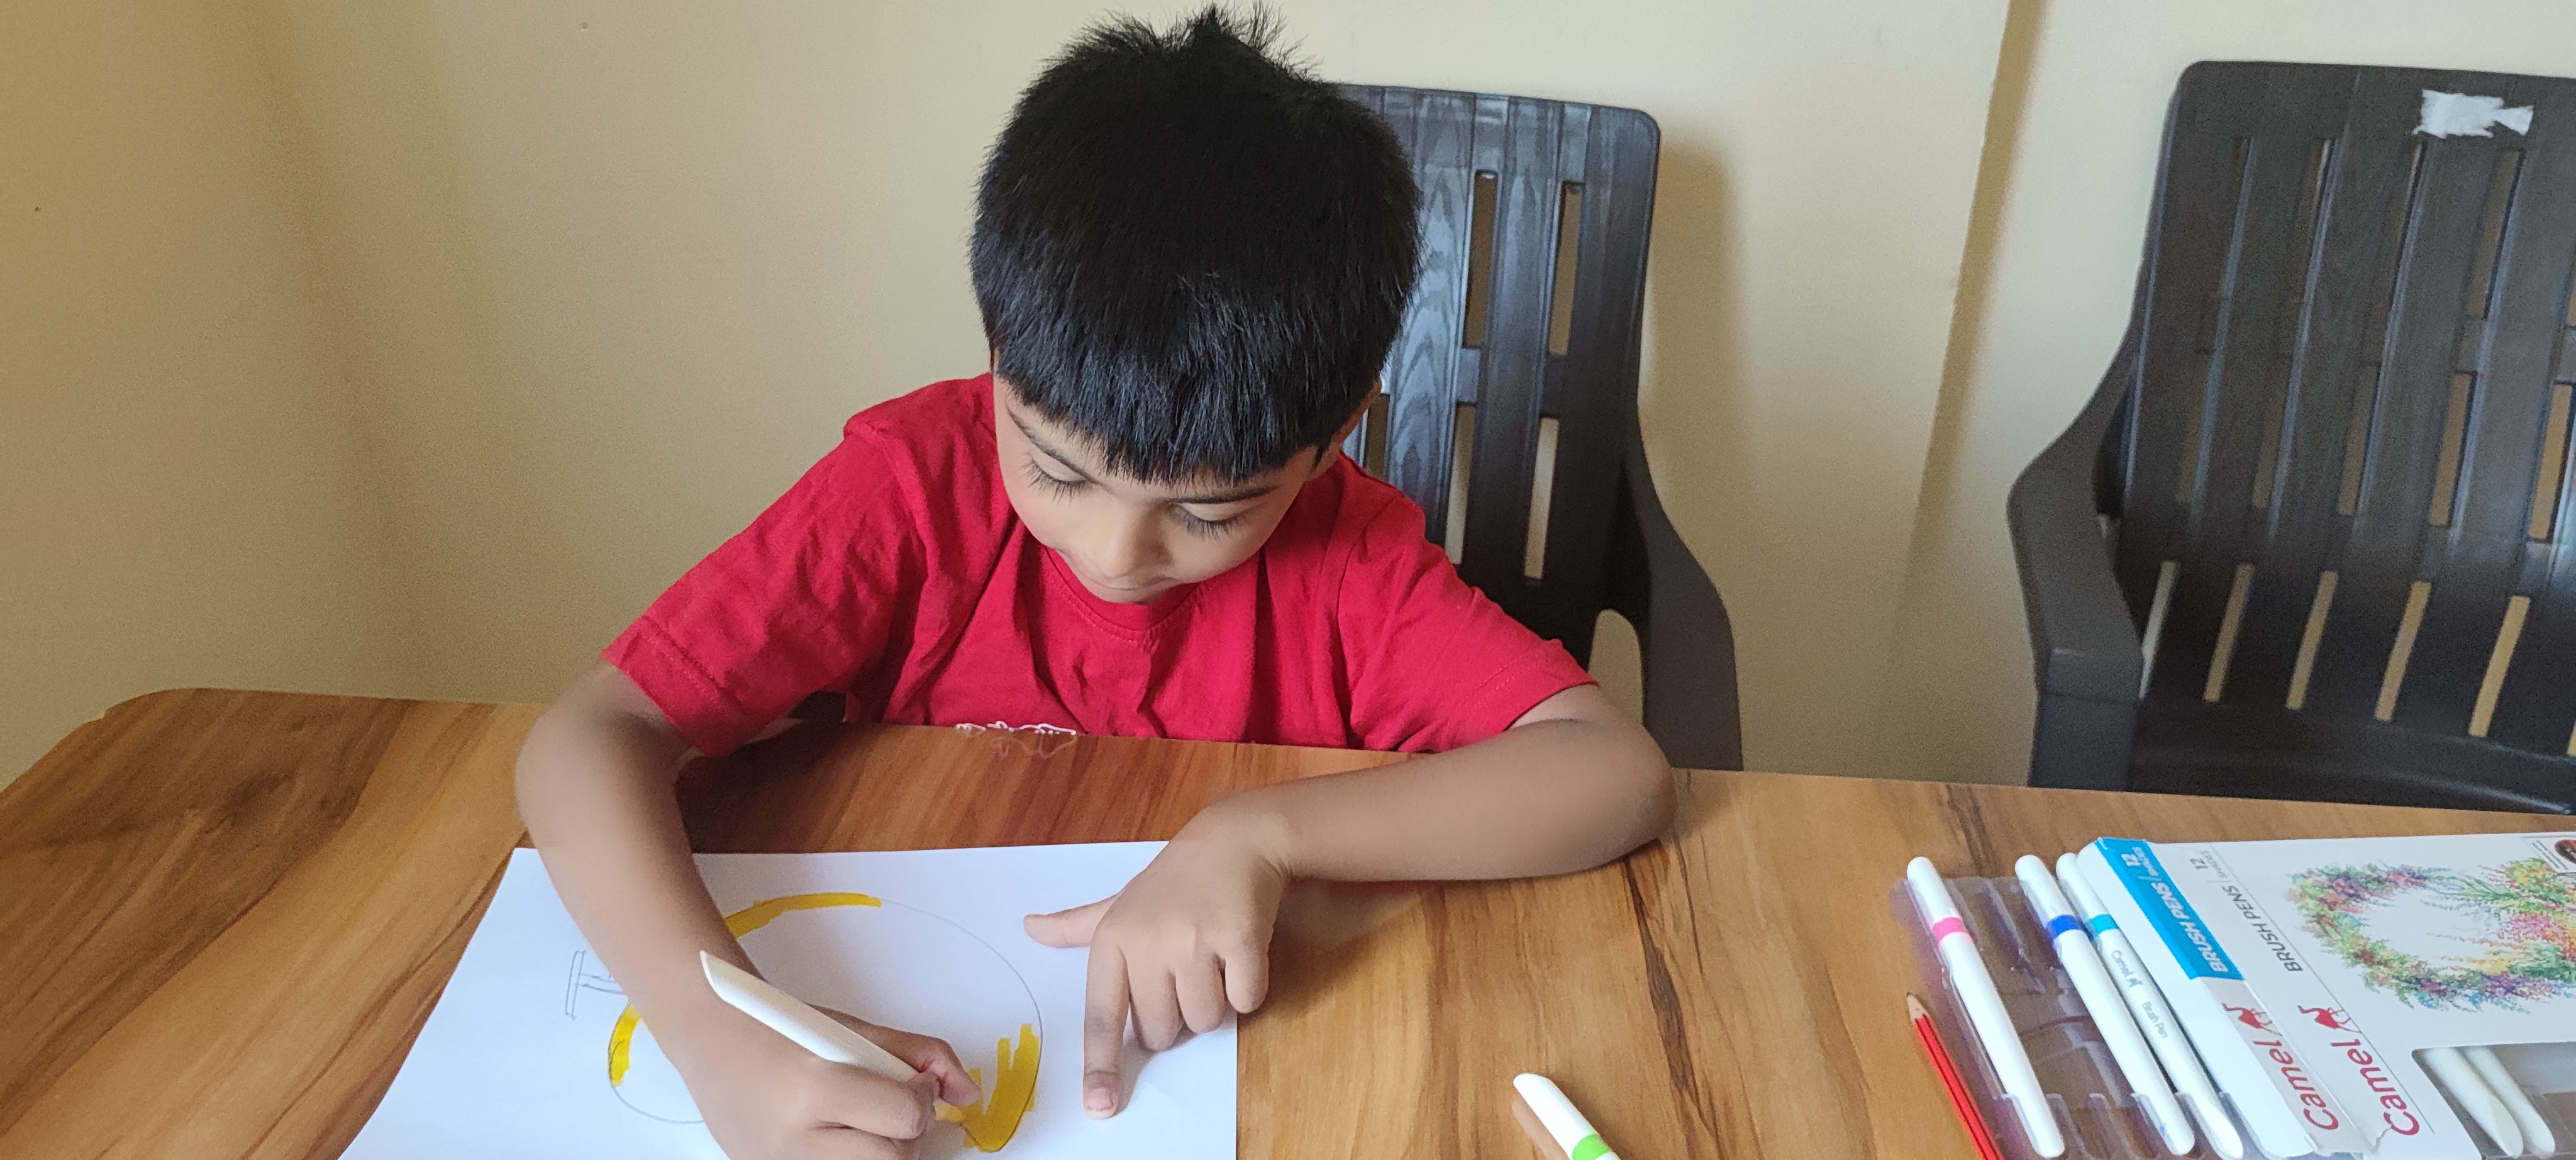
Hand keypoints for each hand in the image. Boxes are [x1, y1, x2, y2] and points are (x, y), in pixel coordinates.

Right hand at [668, 999, 982, 1159]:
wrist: (712, 1040)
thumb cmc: (781, 1029)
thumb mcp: (855, 1029)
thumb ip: (921, 1054)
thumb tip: (968, 1092)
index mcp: (816, 1089)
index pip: (904, 1116)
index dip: (921, 1097)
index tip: (914, 1083)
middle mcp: (796, 1139)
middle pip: (894, 1159)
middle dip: (907, 1132)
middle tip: (893, 1106)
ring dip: (883, 1150)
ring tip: (865, 1121)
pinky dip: (852, 1157)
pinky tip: (841, 1135)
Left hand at [1022, 807, 1288, 1118]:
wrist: (1234, 841)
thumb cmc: (1172, 881)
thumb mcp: (1119, 901)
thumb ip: (1077, 925)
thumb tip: (1029, 929)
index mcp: (1113, 939)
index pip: (1102, 1016)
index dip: (1101, 1065)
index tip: (1100, 1105)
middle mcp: (1149, 942)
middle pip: (1161, 1031)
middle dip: (1176, 1015)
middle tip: (1185, 969)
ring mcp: (1195, 940)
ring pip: (1204, 1021)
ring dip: (1214, 1001)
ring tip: (1213, 957)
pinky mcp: (1240, 939)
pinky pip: (1245, 1002)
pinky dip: (1248, 988)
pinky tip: (1240, 951)